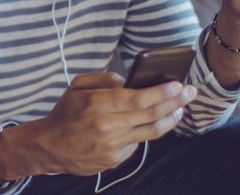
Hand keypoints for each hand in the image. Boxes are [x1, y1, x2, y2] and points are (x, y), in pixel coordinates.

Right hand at [11, 73, 195, 176]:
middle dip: (176, 102)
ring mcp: (112, 146)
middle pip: (151, 114)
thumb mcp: (76, 87)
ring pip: (151, 132)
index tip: (179, 84)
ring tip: (180, 109)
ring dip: (170, 119)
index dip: (163, 92)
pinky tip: (152, 124)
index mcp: (97, 104)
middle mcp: (107, 126)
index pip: (139, 98)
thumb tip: (126, 80)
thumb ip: (102, 78)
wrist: (49, 147)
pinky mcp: (114, 160)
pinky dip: (147, 132)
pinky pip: (137, 144)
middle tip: (191, 93)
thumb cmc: (64, 114)